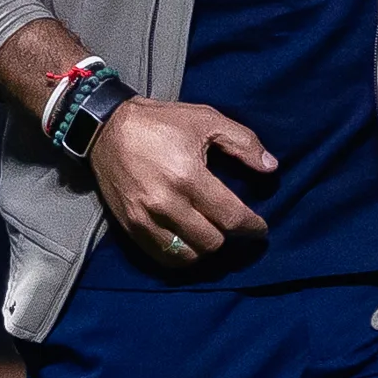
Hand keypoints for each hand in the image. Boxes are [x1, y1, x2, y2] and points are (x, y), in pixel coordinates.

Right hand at [92, 98, 275, 271]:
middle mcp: (166, 203)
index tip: (261, 229)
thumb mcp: (207, 120)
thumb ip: (243, 143)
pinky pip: (162, 257)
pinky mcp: (130, 226)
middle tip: (233, 226)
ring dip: (205, 249)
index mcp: (189, 177)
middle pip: (212, 242)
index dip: (253, 227)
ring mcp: (145, 218)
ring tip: (211, 234)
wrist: (106, 128)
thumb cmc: (161, 122)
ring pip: (188, 256)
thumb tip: (271, 167)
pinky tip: (189, 243)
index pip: (231, 218)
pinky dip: (181, 256)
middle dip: (229, 236)